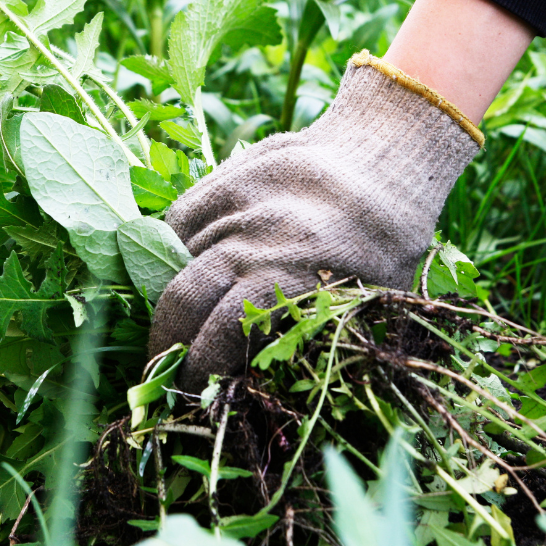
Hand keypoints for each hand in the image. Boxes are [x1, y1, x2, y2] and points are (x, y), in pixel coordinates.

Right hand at [148, 51, 482, 391]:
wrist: (385, 156)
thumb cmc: (383, 244)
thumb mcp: (365, 300)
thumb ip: (312, 335)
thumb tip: (258, 381)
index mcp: (299, 272)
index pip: (225, 330)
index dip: (199, 366)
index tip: (188, 390)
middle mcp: (260, 235)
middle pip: (186, 296)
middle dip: (165, 340)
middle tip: (160, 365)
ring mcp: (239, 202)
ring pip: (175, 257)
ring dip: (167, 297)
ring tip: (170, 327)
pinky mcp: (226, 175)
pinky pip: (179, 221)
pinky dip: (172, 250)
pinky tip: (180, 272)